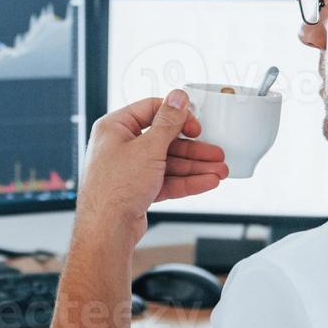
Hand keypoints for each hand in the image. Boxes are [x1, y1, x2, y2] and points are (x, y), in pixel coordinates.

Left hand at [77, 90, 228, 247]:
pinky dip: (186, 181)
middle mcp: (121, 146)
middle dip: (194, 149)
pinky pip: (166, 180)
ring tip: (220, 171)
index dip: (177, 116)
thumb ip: (168, 122)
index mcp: (115, 128)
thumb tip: (178, 97)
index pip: (151, 110)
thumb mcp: (148, 148)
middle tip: (216, 152)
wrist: (107, 230)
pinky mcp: (138, 190)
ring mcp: (130, 170)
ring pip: (168, 163)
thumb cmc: (115, 187)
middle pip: (164, 140)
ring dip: (195, 167)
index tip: (196, 125)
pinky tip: (207, 182)